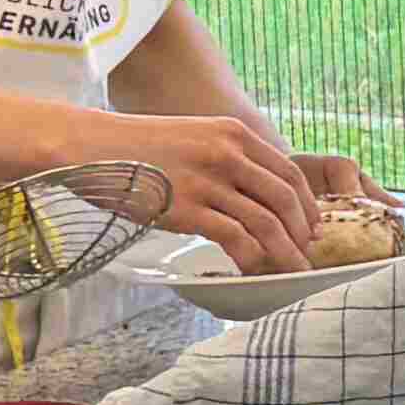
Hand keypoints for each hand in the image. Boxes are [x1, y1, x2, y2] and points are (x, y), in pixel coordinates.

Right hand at [110, 114, 383, 273]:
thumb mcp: (193, 137)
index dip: (308, 203)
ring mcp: (208, 182)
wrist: (91, 147)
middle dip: (303, 230)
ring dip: (286, 251)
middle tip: (307, 251)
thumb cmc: (137, 147)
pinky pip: (235, 239)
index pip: (289, 171)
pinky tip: (252, 270)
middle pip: (285, 197)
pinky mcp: (187, 209)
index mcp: (233, 133)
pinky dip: (252, 258)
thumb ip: (226, 157)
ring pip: (267, 222)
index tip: (313, 225)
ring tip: (292, 270)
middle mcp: (227, 154)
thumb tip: (254, 193)